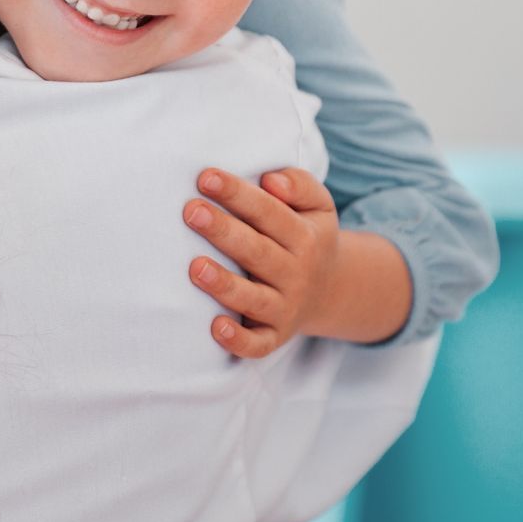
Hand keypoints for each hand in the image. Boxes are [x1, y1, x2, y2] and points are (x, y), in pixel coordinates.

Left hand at [183, 167, 339, 358]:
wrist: (331, 290)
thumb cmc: (309, 237)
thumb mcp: (318, 205)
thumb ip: (299, 185)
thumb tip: (271, 180)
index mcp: (304, 237)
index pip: (268, 212)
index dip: (238, 194)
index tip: (206, 177)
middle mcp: (297, 273)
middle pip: (257, 251)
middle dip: (223, 231)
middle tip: (191, 211)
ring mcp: (286, 308)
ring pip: (254, 298)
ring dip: (224, 284)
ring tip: (195, 266)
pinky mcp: (275, 336)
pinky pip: (258, 344)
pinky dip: (239, 340)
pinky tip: (216, 327)